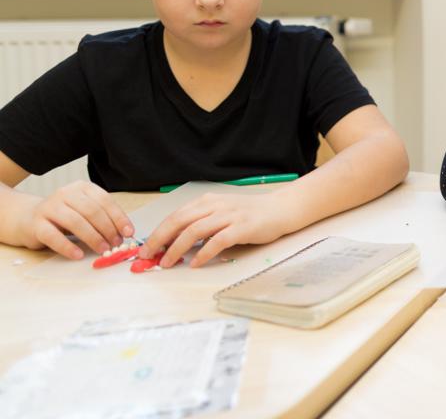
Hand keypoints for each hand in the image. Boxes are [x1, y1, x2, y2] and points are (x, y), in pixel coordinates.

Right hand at [15, 181, 132, 258]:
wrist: (27, 218)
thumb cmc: (63, 216)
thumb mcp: (84, 211)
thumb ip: (102, 217)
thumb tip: (125, 233)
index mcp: (82, 188)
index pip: (105, 201)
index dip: (119, 218)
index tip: (128, 233)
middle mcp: (65, 194)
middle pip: (92, 211)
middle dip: (108, 229)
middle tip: (116, 244)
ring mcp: (49, 207)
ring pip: (75, 222)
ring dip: (92, 238)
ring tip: (102, 250)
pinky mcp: (36, 224)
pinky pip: (53, 236)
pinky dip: (68, 247)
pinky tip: (78, 255)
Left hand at [139, 191, 293, 268]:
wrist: (281, 209)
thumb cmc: (250, 214)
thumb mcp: (221, 213)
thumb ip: (201, 223)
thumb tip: (174, 243)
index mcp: (207, 201)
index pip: (175, 216)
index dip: (157, 233)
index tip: (145, 249)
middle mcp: (215, 205)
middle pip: (179, 221)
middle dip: (159, 240)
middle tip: (147, 257)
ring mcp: (229, 215)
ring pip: (195, 230)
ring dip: (177, 248)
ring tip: (167, 263)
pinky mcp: (243, 227)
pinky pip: (218, 241)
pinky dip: (204, 253)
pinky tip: (196, 263)